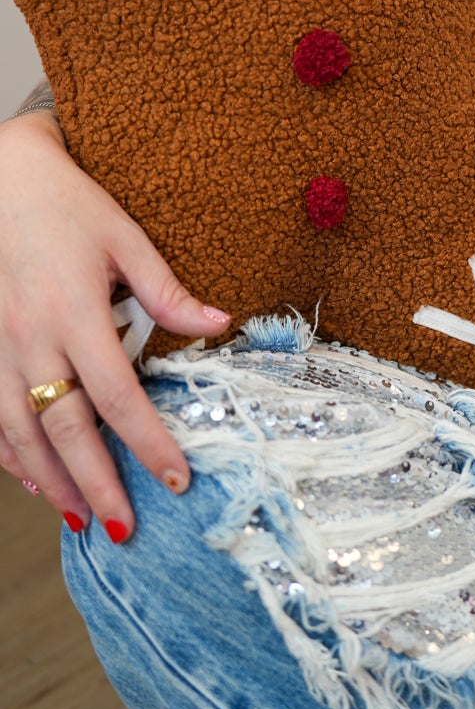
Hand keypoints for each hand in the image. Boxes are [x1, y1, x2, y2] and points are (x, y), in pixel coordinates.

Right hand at [0, 110, 229, 538]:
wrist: (1, 180)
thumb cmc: (69, 206)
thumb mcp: (126, 238)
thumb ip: (168, 290)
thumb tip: (220, 325)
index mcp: (74, 312)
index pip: (117, 395)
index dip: (147, 442)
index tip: (176, 479)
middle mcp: (30, 339)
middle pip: (65, 429)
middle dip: (97, 483)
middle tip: (126, 528)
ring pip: (19, 434)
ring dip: (51, 483)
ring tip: (84, 520)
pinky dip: (10, 457)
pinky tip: (35, 484)